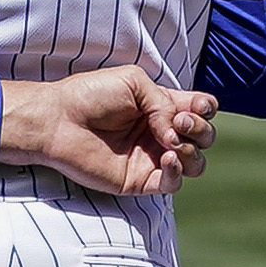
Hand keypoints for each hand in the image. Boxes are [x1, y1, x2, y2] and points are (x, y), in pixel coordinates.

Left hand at [0, 64, 214, 197]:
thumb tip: (176, 136)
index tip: (193, 106)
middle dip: (201, 129)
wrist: (59, 121)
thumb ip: (164, 102)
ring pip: (195, 163)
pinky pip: (172, 183)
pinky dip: (177, 171)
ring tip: (171, 142)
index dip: (205, 109)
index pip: (201, 110)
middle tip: (179, 122)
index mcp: (161, 107)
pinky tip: (167, 157)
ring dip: (193, 151)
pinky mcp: (139, 180)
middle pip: (204, 137)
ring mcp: (152, 158)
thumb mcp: (134, 82)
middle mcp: (160, 133)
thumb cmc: (91, 95)